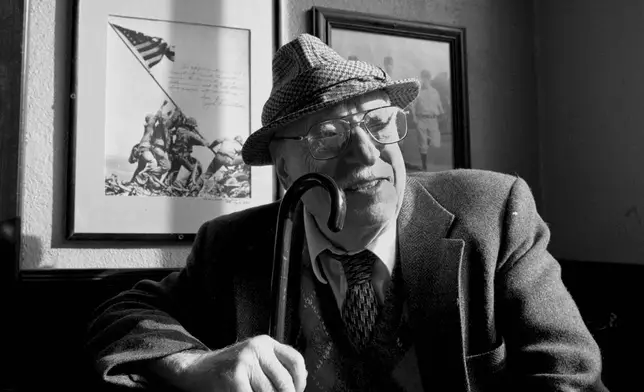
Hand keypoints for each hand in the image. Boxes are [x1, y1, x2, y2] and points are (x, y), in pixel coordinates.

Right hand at [177, 335, 306, 391]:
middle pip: (285, 382)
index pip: (295, 361)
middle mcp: (257, 348)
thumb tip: (300, 383)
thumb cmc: (230, 369)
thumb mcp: (255, 358)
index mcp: (265, 343)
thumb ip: (275, 366)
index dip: (300, 382)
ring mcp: (245, 362)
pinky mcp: (234, 378)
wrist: (197, 369)